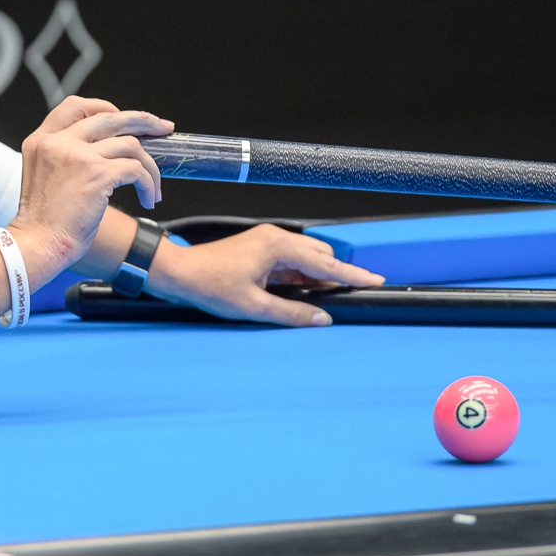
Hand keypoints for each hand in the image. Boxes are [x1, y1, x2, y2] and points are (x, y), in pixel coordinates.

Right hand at [7, 96, 171, 278]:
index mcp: (41, 140)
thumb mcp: (44, 176)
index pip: (75, 106)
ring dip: (149, 166)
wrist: (38, 245)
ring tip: (154, 187)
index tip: (125, 119)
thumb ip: (65, 157)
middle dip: (142, 120)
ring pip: (130, 145)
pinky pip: (135, 170)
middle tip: (163, 127)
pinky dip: (148, 183)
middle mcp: (58, 141)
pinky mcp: (97, 173)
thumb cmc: (45, 222)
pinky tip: (148, 199)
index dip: (104, 108)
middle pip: (109, 117)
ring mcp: (78, 155)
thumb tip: (108, 152)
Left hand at [146, 224, 385, 327]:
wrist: (180, 272)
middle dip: (334, 277)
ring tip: (321, 300)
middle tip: (346, 298)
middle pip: (320, 256)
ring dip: (316, 278)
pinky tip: (301, 293)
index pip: (325, 264)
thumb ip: (293, 312)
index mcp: (277, 247)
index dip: (352, 275)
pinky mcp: (261, 248)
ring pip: (306, 258)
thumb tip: (322, 318)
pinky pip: (292, 261)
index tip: (375, 280)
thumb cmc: (210, 285)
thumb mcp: (255, 306)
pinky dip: (300, 276)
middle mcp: (276, 238)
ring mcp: (268, 241)